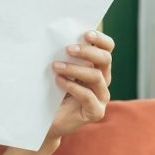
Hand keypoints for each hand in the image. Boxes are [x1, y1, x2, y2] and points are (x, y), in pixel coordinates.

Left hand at [46, 29, 113, 144]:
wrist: (47, 121)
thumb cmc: (52, 92)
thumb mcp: (59, 71)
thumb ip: (65, 57)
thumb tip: (57, 37)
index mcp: (97, 66)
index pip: (107, 48)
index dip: (101, 40)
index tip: (86, 34)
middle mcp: (103, 80)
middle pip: (105, 60)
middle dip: (88, 52)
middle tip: (68, 49)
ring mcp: (101, 97)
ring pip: (97, 77)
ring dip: (75, 69)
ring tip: (56, 66)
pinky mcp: (96, 111)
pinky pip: (88, 96)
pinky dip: (73, 86)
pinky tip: (59, 81)